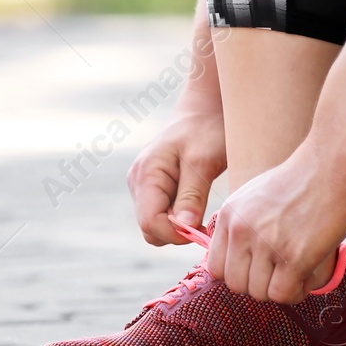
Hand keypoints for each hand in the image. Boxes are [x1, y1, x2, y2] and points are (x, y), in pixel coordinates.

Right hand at [128, 104, 227, 245]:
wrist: (204, 111)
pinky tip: (198, 206)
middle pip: (150, 228)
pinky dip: (180, 218)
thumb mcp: (204, 161)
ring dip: (180, 226)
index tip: (205, 230)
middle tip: (207, 222)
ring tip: (204, 210)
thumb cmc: (206, 130)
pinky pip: (163, 215)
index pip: (150, 222)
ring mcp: (144, 187)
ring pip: (156, 225)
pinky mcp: (154, 190)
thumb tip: (184, 227)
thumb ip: (192, 195)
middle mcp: (139, 183)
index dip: (176, 234)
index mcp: (146, 175)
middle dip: (177, 232)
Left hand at [207, 144, 345, 303]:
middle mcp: (241, 231)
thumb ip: (244, 223)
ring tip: (299, 273)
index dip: (240, 274)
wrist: (334, 163)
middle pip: (236, 285)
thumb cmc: (304, 177)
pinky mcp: (294, 256)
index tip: (260, 268)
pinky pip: (284, 294)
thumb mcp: (257, 194)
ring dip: (280, 289)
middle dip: (260, 285)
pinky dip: (296, 292)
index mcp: (230, 215)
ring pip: (260, 294)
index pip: (216, 268)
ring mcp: (266, 244)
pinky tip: (307, 276)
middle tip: (282, 273)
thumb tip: (245, 255)